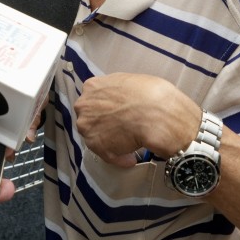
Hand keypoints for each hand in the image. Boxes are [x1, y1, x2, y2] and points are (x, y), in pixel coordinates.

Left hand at [74, 73, 199, 166]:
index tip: (116, 112)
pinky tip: (131, 158)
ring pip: (96, 136)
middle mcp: (84, 106)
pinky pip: (108, 155)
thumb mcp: (129, 81)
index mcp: (92, 86)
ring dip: (111, 141)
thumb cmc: (149, 94)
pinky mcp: (95, 146)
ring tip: (130, 144)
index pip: (94, 99)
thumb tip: (122, 99)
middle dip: (104, 122)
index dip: (106, 106)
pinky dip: (119, 158)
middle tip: (122, 127)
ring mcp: (87, 126)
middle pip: (90, 117)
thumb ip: (116, 90)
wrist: (155, 114)